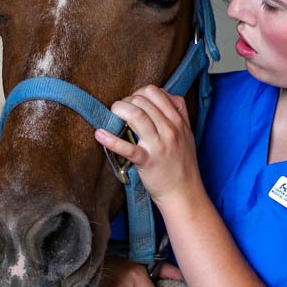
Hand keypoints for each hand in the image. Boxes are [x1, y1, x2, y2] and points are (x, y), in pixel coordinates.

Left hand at [94, 85, 199, 204]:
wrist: (184, 193)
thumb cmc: (183, 165)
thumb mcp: (187, 135)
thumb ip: (178, 115)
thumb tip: (163, 97)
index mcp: (178, 121)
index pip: (156, 92)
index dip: (138, 93)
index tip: (132, 102)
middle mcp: (170, 129)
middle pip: (143, 101)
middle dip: (126, 101)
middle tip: (119, 111)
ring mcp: (159, 145)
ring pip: (136, 115)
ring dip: (119, 110)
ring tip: (111, 115)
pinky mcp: (147, 161)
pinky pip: (127, 147)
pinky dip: (110, 140)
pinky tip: (99, 134)